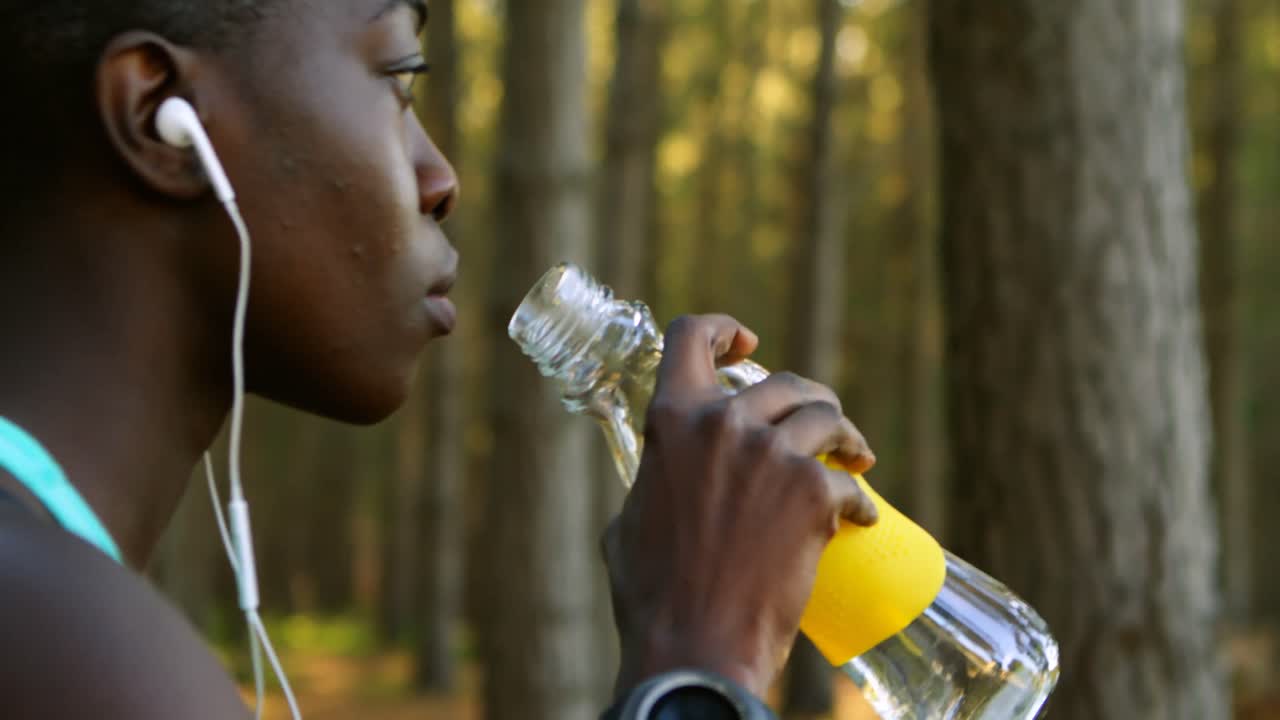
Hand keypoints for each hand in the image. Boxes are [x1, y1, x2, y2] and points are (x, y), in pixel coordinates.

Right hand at [603, 315, 877, 699]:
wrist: (696, 644)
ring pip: (827, 419)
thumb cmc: (653, 593)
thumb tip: (666, 475)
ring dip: (844, 437)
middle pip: (785, 383)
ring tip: (855, 459)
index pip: (691, 337)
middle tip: (821, 426)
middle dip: (809, 400)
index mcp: (672, 419)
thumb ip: (656, 479)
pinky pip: (847, 484)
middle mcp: (724, 424)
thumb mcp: (630, 519)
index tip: (748, 345)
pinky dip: (857, 503)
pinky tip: (859, 521)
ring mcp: (774, 456)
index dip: (723, 330)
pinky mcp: (814, 495)